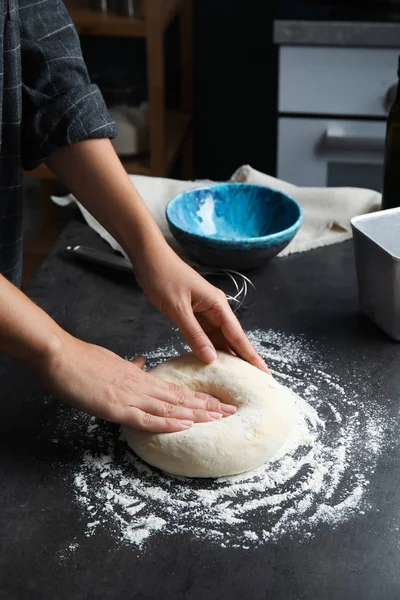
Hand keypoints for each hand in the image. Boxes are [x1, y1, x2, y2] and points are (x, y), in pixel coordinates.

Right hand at [38, 332, 236, 432]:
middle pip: (180, 399)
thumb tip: (141, 362)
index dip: (198, 397)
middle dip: (207, 406)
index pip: (176, 390)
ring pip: (170, 408)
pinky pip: (147, 419)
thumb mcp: (111, 361)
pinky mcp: (116, 407)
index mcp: (140, 377)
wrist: (60, 356)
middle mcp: (141, 386)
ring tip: (219, 419)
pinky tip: (185, 427)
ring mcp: (130, 397)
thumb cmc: (82, 359)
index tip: (217, 402)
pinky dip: (167, 424)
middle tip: (231, 411)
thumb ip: (128, 366)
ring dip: (196, 415)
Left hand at [136, 247, 269, 372]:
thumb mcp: (178, 308)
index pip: (238, 336)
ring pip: (220, 339)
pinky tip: (214, 363)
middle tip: (258, 382)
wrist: (149, 258)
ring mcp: (204, 311)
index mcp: (217, 305)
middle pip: (233, 339)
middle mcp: (215, 309)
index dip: (251, 356)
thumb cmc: (163, 277)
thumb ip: (194, 333)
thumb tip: (211, 359)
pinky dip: (210, 349)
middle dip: (245, 359)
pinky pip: (206, 335)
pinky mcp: (193, 313)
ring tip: (240, 378)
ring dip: (228, 356)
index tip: (264, 373)